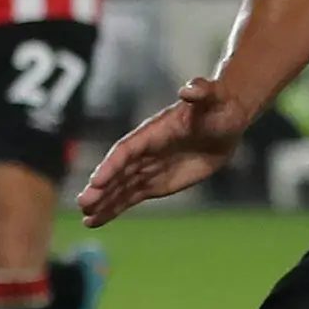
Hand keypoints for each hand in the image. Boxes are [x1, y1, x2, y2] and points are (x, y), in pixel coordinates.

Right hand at [76, 75, 253, 225]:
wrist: (226, 121)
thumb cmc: (219, 105)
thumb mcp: (213, 97)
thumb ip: (201, 92)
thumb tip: (191, 88)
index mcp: (153, 131)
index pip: (127, 149)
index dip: (112, 165)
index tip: (96, 181)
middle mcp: (145, 150)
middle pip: (118, 171)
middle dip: (101, 188)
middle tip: (83, 204)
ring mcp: (148, 167)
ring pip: (121, 187)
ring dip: (104, 202)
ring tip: (86, 219)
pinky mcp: (155, 182)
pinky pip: (131, 196)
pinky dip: (114, 208)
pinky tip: (97, 220)